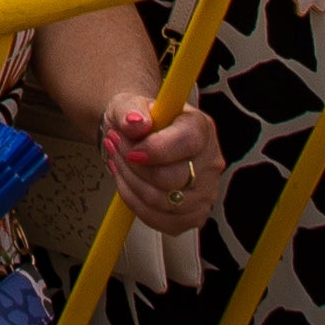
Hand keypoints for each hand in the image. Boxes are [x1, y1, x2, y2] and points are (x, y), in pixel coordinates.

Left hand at [102, 95, 220, 233]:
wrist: (139, 138)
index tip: (131, 150)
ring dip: (130, 183)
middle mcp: (210, 161)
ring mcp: (205, 192)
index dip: (155, 150)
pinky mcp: (194, 215)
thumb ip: (130, 109)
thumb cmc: (139, 121)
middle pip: (171, 178)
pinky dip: (135, 203)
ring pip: (161, 201)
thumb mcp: (129, 104)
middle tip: (115, 148)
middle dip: (133, 166)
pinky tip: (127, 183)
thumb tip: (135, 121)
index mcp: (201, 127)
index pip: (187, 142)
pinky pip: (159, 220)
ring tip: (117, 162)